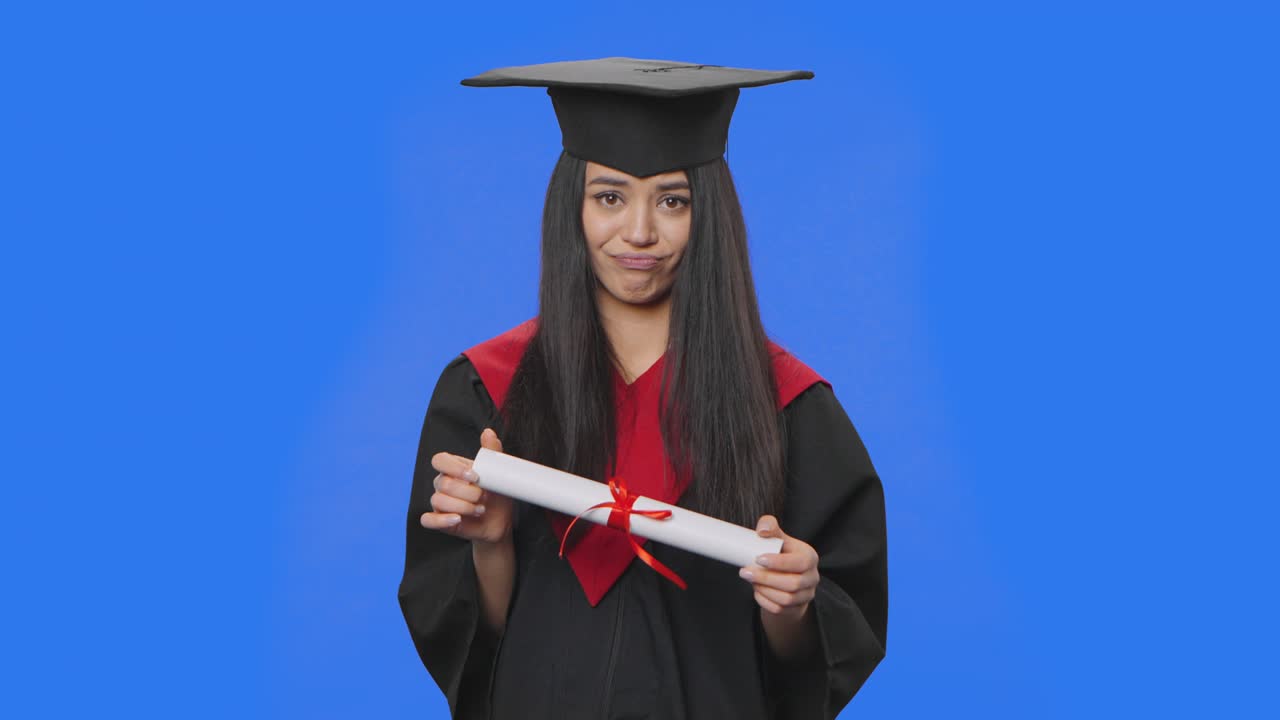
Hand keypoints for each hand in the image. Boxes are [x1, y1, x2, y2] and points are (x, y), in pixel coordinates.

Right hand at [419, 428, 514, 545]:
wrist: (499, 522)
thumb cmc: (496, 496)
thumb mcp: (497, 474)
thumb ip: (491, 452)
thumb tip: (488, 432)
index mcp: (454, 469)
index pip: (440, 460)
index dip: (453, 468)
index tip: (474, 476)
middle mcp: (443, 483)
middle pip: (442, 483)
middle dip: (466, 492)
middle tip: (483, 497)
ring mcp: (439, 502)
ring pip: (438, 500)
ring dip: (462, 507)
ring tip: (480, 509)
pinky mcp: (438, 520)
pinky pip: (427, 520)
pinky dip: (441, 520)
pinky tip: (457, 519)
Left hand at [740, 514, 819, 619]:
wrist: (785, 578)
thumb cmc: (781, 555)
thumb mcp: (779, 538)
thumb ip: (771, 527)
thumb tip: (762, 530)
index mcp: (809, 557)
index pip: (800, 562)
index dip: (779, 562)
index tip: (758, 559)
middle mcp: (812, 577)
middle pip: (792, 584)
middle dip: (766, 578)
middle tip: (745, 572)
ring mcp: (806, 595)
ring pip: (786, 599)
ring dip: (764, 590)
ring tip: (751, 580)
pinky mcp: (796, 608)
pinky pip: (779, 609)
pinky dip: (764, 601)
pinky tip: (756, 591)